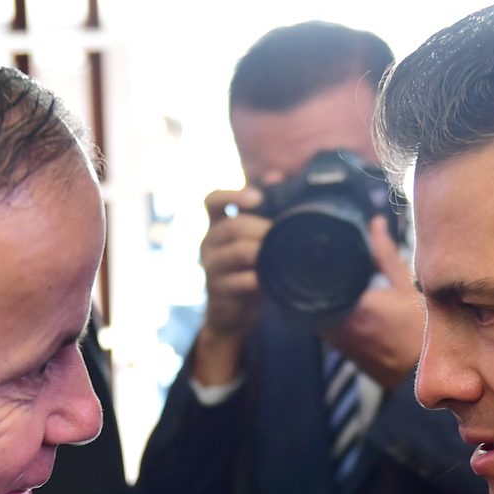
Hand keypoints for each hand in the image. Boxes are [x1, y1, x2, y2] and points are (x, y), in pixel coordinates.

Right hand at [193, 187, 269, 386]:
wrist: (232, 317)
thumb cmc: (248, 273)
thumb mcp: (254, 242)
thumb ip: (263, 211)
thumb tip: (275, 176)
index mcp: (216, 227)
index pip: (212, 200)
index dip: (232, 194)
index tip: (257, 198)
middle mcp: (209, 244)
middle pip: (233, 226)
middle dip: (262, 228)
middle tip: (285, 235)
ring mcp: (211, 269)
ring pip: (238, 252)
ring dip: (263, 252)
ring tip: (281, 255)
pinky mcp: (218, 292)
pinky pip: (241, 281)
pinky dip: (260, 279)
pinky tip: (272, 280)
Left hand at [322, 215, 424, 388]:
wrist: (420, 372)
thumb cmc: (418, 331)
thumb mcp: (406, 285)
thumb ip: (386, 254)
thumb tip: (376, 225)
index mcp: (354, 306)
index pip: (319, 278)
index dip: (317, 262)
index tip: (319, 251)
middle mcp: (339, 325)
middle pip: (312, 294)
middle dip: (317, 278)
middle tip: (326, 263)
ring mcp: (336, 339)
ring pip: (315, 309)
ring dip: (322, 295)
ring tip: (335, 281)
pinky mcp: (339, 349)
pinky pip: (323, 324)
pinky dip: (329, 311)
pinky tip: (343, 303)